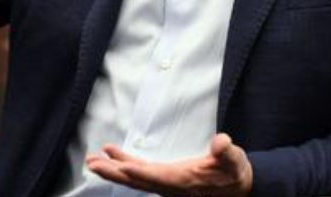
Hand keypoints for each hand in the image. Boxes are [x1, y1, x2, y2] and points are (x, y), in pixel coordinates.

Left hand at [86, 133, 252, 196]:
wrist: (239, 187)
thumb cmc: (235, 173)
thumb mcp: (235, 161)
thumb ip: (227, 153)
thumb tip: (221, 142)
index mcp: (186, 182)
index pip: (160, 178)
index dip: (141, 173)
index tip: (123, 167)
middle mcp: (171, 186)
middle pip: (138, 181)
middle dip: (114, 172)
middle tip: (93, 164)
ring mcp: (166, 183)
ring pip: (135, 177)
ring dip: (113, 168)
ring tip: (92, 160)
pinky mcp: (165, 178)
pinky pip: (140, 172)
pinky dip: (125, 162)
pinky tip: (112, 154)